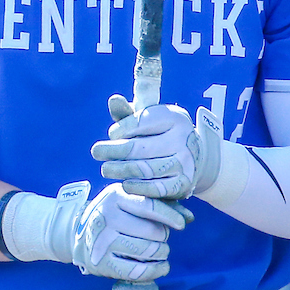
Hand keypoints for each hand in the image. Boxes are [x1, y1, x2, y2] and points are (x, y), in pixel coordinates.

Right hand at [68, 183, 191, 283]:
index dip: (170, 216)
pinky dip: (155, 271)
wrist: (79, 232)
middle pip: (152, 231)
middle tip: (161, 238)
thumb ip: (163, 204)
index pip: (149, 206)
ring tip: (161, 252)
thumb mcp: (133, 200)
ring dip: (161, 254)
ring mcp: (102, 241)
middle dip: (163, 237)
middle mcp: (107, 217)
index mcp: (116, 196)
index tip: (181, 225)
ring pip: (147, 251)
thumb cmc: (116, 214)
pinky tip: (160, 266)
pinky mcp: (102, 263)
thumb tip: (189, 217)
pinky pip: (138, 271)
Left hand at [92, 99, 221, 199]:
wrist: (194, 158)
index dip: (121, 129)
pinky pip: (156, 188)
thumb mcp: (148, 120)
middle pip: (139, 147)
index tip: (112, 134)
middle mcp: (183, 138)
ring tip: (106, 169)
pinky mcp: (183, 183)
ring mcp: (185, 162)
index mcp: (174, 117)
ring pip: (145, 169)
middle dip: (113, 150)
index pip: (140, 122)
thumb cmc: (161, 135)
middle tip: (96, 152)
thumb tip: (113, 100)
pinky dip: (138, 187)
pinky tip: (125, 184)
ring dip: (121, 170)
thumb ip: (128, 112)